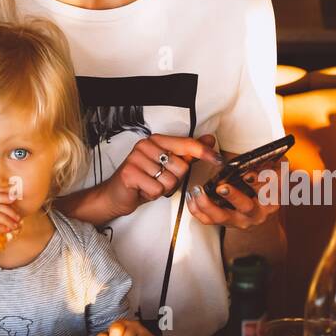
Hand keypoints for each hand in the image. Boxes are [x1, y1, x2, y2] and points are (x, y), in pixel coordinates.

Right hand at [106, 133, 222, 218]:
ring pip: (170, 180)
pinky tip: (143, 190)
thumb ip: (189, 153)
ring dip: (162, 189)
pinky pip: (157, 189)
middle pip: (181, 167)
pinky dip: (152, 195)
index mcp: (156, 140)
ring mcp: (136, 158)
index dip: (204, 152)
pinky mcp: (130, 173)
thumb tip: (210, 140)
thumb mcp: (167, 165)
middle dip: (174, 180)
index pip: (186, 144)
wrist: (116, 195)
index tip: (219, 160)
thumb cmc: (144, 179)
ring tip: (150, 185)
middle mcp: (145, 145)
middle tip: (158, 180)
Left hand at [186, 160, 284, 230]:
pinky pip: (208, 220)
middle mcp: (256, 213)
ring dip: (208, 204)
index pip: (268, 190)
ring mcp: (239, 220)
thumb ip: (267, 163)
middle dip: (234, 196)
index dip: (258, 181)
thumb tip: (262, 153)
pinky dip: (197, 209)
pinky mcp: (224, 223)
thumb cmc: (263, 187)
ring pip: (222, 216)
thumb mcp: (271, 174)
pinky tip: (191, 196)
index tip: (248, 174)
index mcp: (271, 198)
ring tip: (197, 190)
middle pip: (245, 206)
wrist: (259, 212)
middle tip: (222, 187)